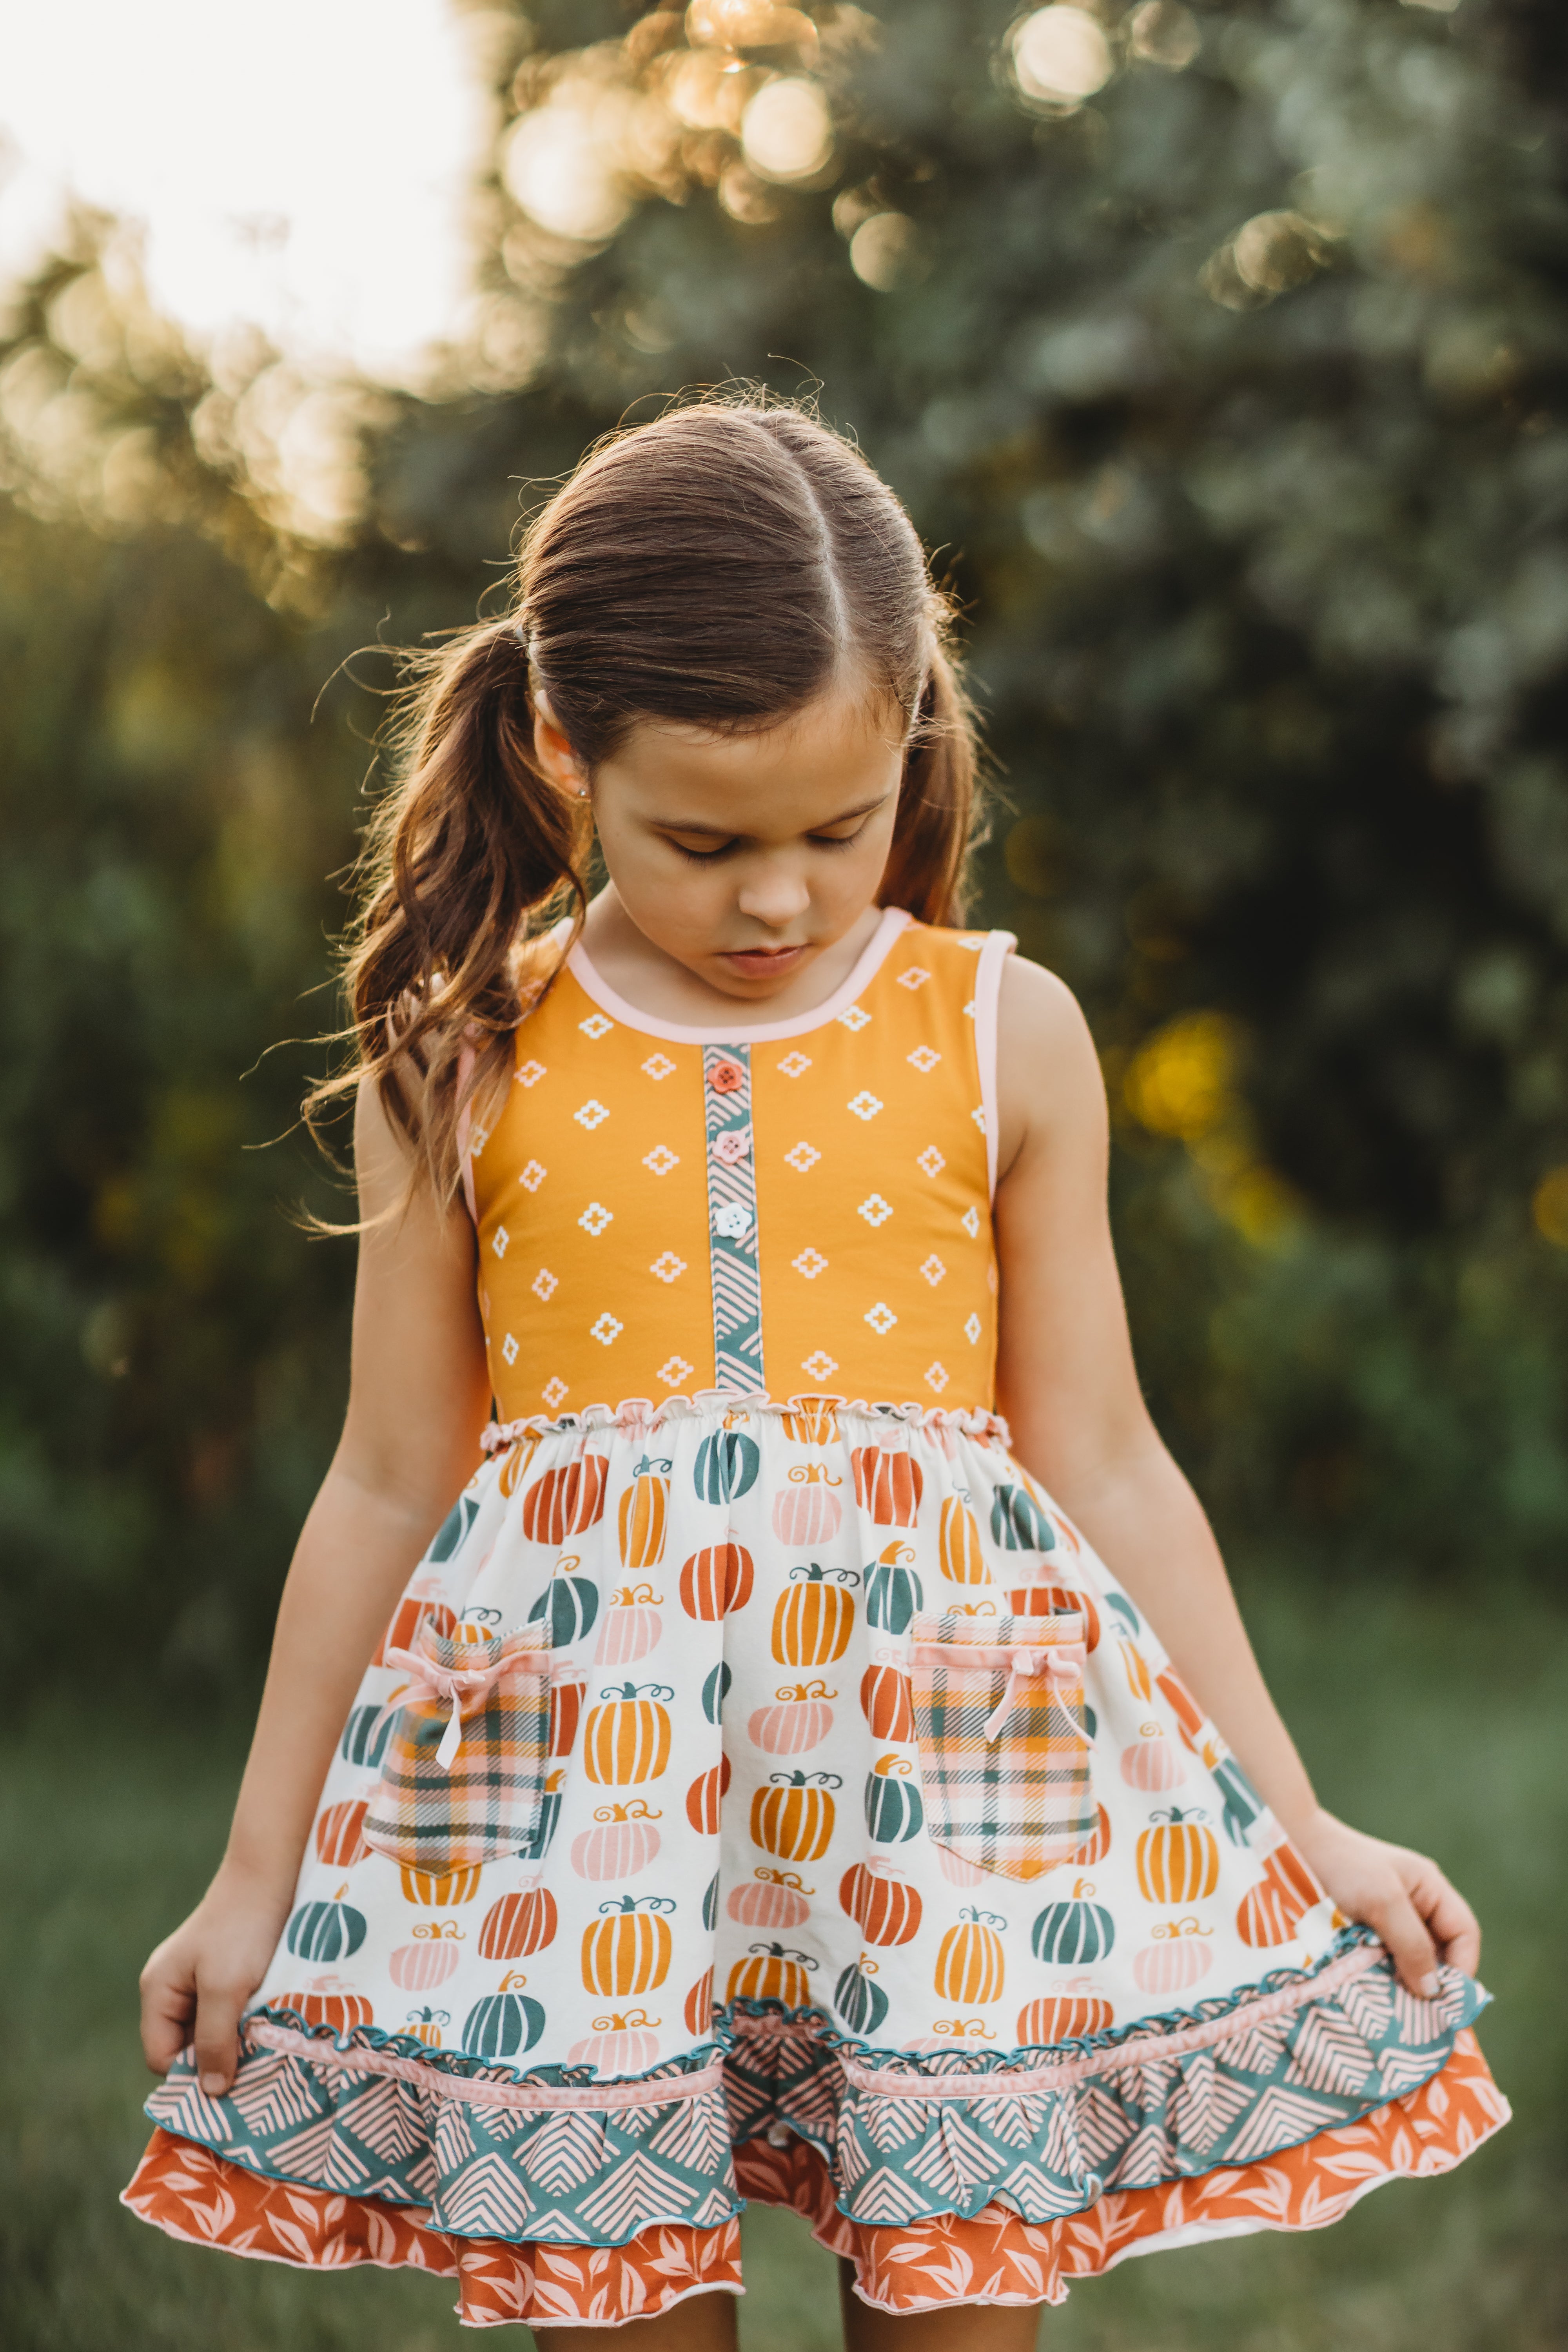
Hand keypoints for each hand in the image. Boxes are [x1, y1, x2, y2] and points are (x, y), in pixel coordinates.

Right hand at [139, 1867, 293, 2095]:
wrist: (273, 1874)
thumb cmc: (243, 1929)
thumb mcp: (225, 1988)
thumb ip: (214, 2040)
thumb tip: (211, 2091)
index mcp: (159, 1991)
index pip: (162, 2057)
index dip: (191, 2074)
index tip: (231, 2083)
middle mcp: (173, 1989)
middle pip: (187, 2047)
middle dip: (217, 2059)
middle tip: (254, 2067)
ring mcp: (200, 1981)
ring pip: (213, 2032)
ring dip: (237, 2041)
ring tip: (266, 2043)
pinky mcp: (228, 1974)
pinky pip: (231, 2014)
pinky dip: (249, 2022)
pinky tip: (271, 2023)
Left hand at [1292, 1808, 1480, 1996]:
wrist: (1289, 1845)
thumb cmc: (1341, 1866)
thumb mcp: (1382, 1901)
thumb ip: (1412, 1943)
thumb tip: (1433, 1991)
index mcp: (1429, 1889)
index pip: (1464, 1934)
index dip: (1462, 1968)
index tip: (1445, 2002)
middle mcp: (1413, 1905)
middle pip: (1439, 1953)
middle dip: (1432, 1983)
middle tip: (1420, 2018)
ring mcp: (1386, 1919)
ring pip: (1409, 1962)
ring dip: (1404, 1985)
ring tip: (1395, 2013)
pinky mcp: (1361, 1932)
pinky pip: (1382, 1962)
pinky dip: (1382, 1980)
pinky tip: (1372, 1997)